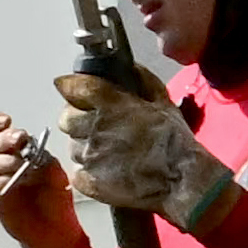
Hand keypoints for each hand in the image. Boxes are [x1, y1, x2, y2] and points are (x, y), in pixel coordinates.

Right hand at [0, 113, 78, 247]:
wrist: (56, 232)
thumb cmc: (55, 201)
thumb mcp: (56, 173)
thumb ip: (45, 158)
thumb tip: (34, 147)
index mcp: (19, 153)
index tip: (5, 120)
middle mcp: (6, 165)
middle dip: (6, 138)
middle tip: (18, 139)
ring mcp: (0, 182)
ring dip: (7, 159)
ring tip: (20, 164)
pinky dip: (4, 177)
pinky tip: (14, 178)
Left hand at [46, 70, 226, 232]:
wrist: (181, 180)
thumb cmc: (174, 140)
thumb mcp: (163, 102)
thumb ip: (142, 80)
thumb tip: (128, 67)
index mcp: (110, 104)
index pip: (72, 87)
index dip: (72, 89)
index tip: (76, 93)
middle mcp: (93, 127)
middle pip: (65, 119)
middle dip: (78, 120)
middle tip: (98, 126)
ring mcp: (89, 156)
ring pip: (72, 146)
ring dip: (85, 146)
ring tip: (107, 152)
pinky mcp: (87, 180)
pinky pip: (78, 171)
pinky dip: (89, 171)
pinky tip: (107, 171)